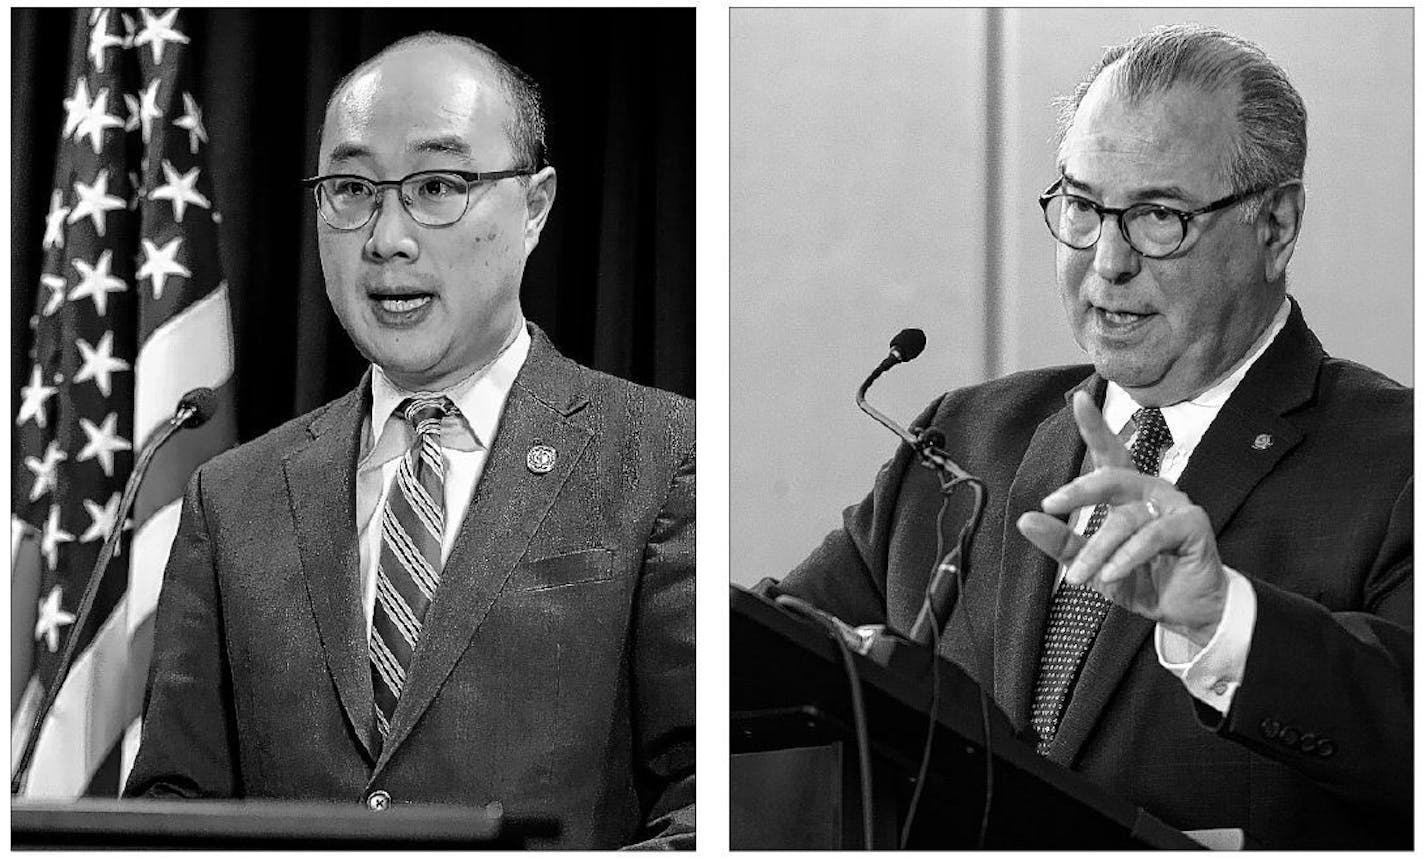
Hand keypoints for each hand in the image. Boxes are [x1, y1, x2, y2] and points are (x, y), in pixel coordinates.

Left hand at [1016, 391, 1227, 645]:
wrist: (1183, 611)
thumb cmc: (1140, 580)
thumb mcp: (1091, 563)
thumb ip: (1061, 542)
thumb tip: (1024, 519)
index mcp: (1128, 492)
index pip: (1109, 453)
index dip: (1095, 426)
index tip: (1078, 399)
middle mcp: (1151, 489)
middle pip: (1112, 476)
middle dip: (1079, 490)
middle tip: (1050, 504)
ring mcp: (1174, 504)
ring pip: (1125, 518)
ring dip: (1098, 551)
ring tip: (1079, 578)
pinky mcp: (1192, 524)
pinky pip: (1151, 536)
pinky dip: (1127, 557)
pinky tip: (1111, 576)